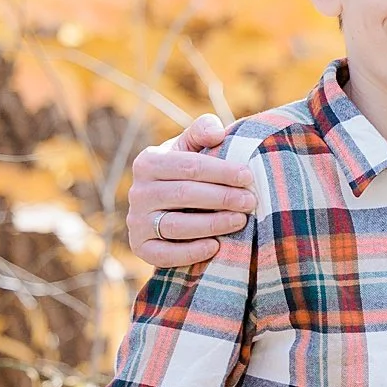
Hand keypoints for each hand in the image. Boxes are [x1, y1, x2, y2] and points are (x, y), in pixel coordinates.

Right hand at [126, 114, 257, 267]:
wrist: (167, 207)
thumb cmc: (186, 172)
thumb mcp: (191, 147)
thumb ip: (202, 131)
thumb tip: (217, 132)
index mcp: (148, 162)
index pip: (189, 166)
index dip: (221, 171)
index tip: (248, 177)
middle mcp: (138, 192)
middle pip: (184, 194)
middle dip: (222, 197)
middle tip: (250, 201)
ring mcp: (136, 221)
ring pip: (176, 225)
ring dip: (212, 224)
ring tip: (240, 221)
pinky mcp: (140, 247)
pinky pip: (164, 254)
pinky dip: (190, 252)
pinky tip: (215, 247)